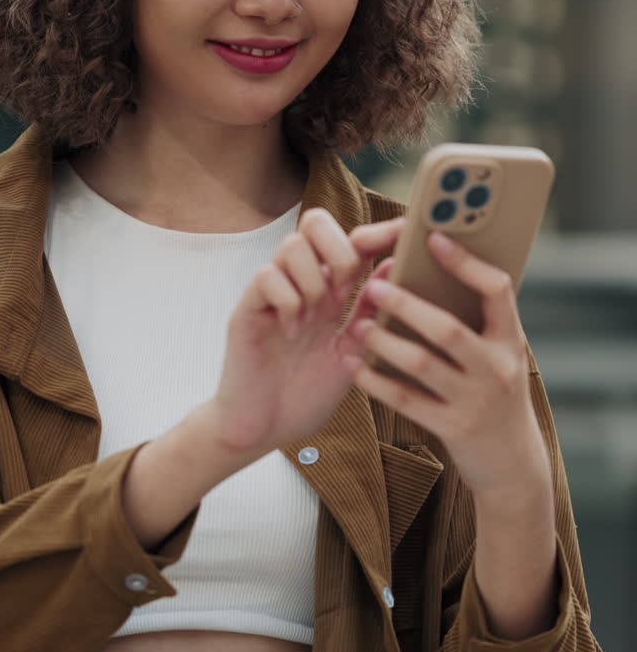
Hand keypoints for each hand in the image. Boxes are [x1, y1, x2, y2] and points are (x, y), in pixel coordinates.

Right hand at [209, 209, 406, 455]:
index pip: (353, 241)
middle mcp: (301, 285)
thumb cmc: (306, 395)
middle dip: (340, 250)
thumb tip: (395, 266)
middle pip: (317, 222)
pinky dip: (287, 300)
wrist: (264, 430)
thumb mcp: (352, 354)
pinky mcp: (248, 309)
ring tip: (314, 318)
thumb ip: (371, 313)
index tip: (405, 233)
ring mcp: (272, 294)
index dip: (379, 231)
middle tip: (344, 291)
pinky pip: (267, 276)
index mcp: (332, 293)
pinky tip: (291, 331)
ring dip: (313, 280)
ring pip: (293, 245)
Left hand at [339, 228, 550, 496]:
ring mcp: (475, 401)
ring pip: (421, 364)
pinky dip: (376, 381)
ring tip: (357, 325)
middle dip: (406, 304)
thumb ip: (474, 324)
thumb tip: (429, 275)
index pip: (497, 290)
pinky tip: (354, 366)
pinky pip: (405, 399)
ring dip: (384, 341)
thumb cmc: (495, 395)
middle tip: (372, 286)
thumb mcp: (498, 356)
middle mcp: (497, 368)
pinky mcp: (452, 428)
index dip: (465, 263)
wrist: (511, 462)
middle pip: (447, 329)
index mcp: (511, 341)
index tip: (432, 238)